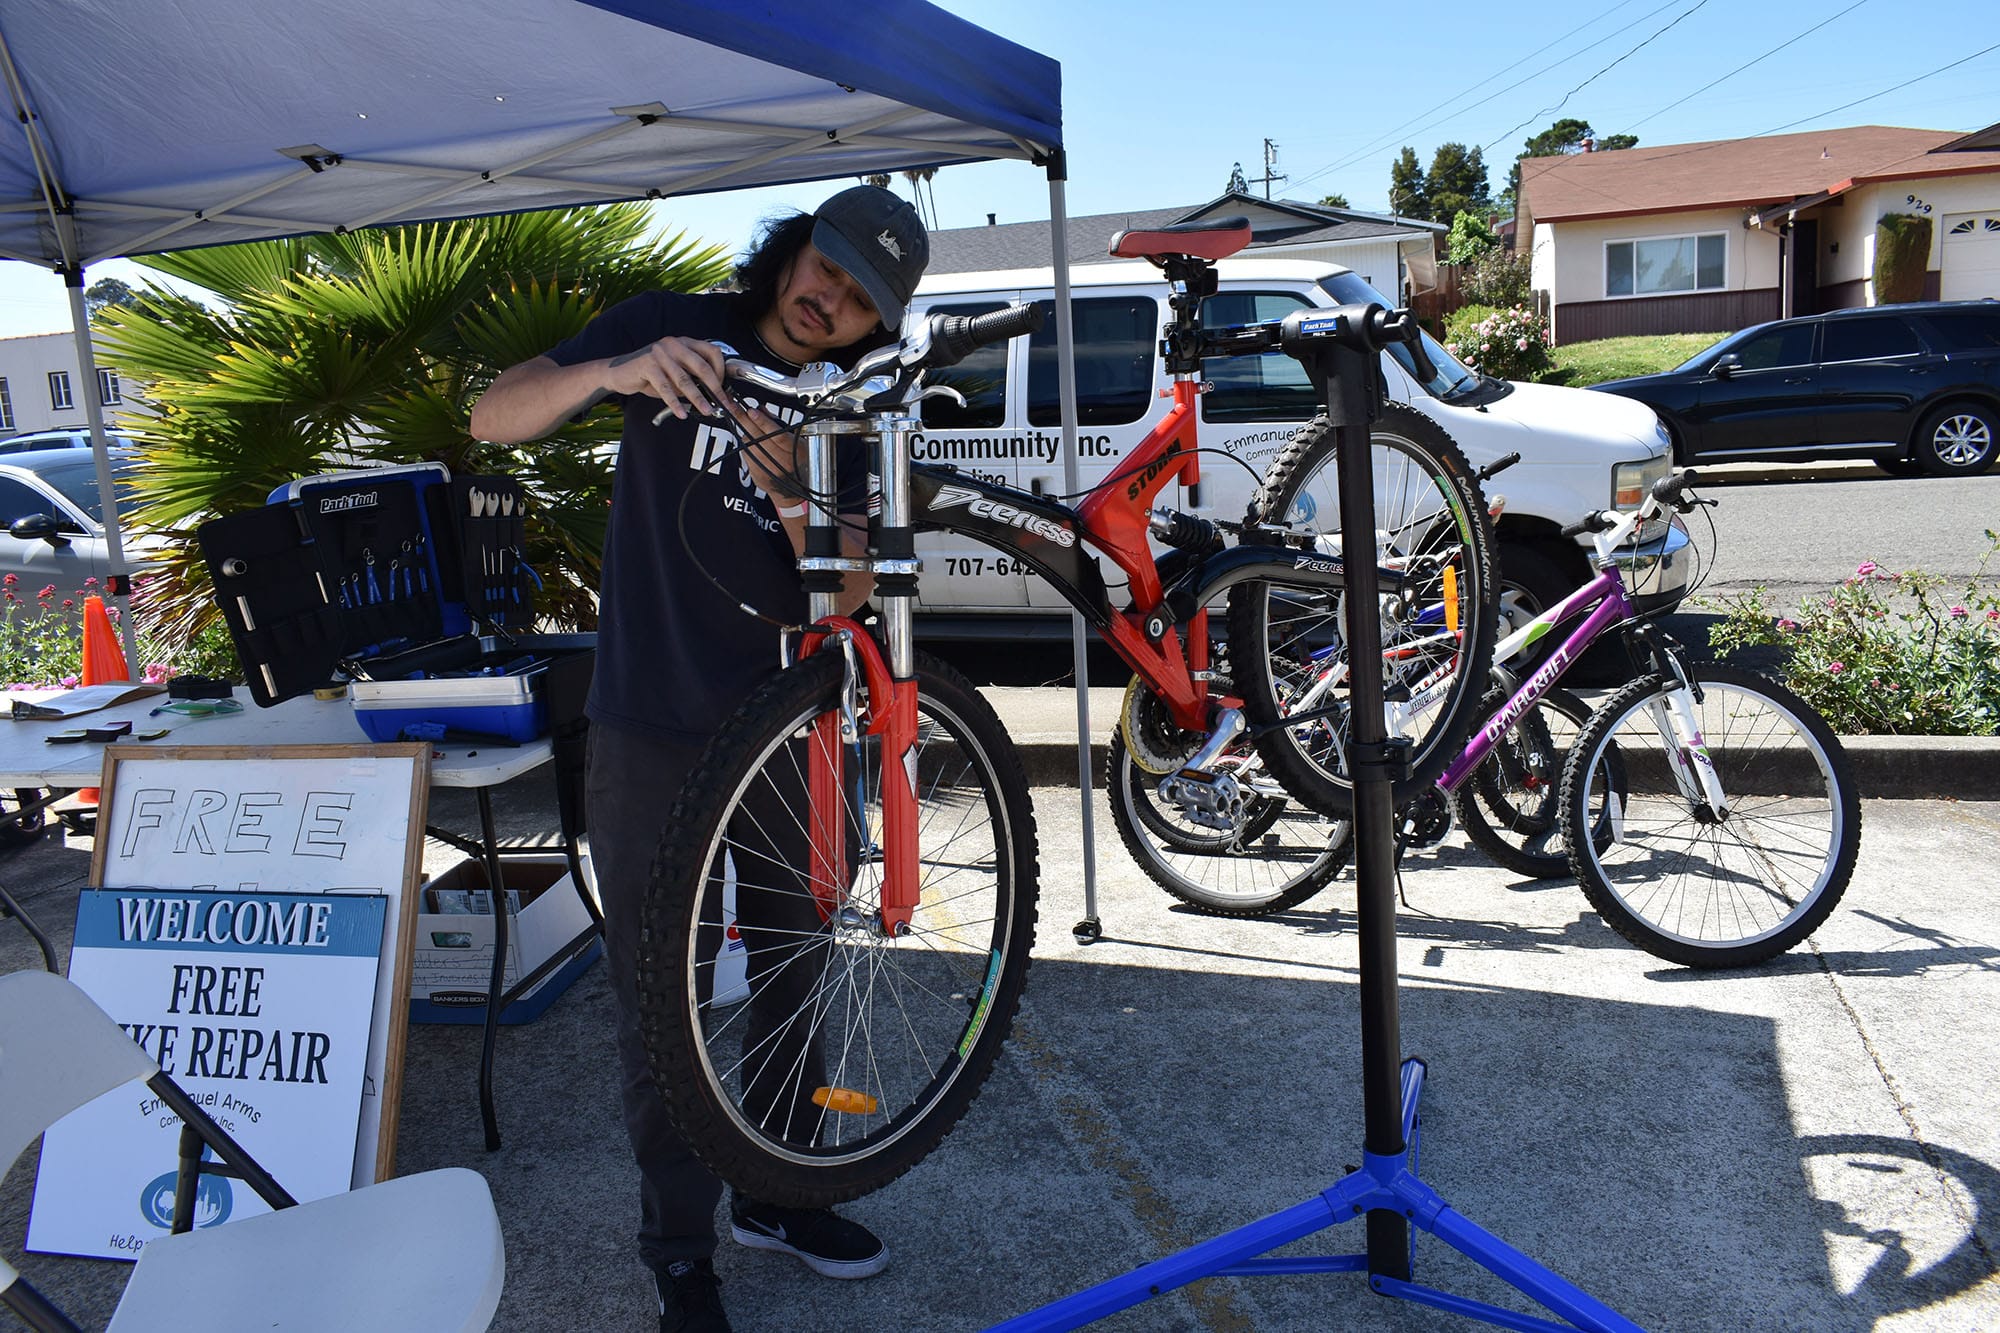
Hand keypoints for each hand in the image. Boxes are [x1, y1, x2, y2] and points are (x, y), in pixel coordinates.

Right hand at [599, 336, 727, 422]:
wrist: (620, 372)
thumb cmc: (651, 374)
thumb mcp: (675, 374)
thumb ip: (692, 379)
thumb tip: (714, 395)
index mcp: (684, 343)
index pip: (711, 352)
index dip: (721, 371)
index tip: (723, 389)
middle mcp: (674, 344)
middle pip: (702, 366)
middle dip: (714, 388)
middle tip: (722, 403)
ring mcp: (660, 353)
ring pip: (684, 379)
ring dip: (698, 398)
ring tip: (707, 411)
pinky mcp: (647, 365)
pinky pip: (665, 387)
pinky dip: (675, 403)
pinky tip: (682, 413)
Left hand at [723, 397, 803, 497]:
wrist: (794, 491)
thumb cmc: (797, 461)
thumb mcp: (796, 440)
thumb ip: (778, 424)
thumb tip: (761, 410)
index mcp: (796, 450)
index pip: (777, 435)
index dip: (763, 422)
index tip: (751, 411)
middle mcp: (783, 462)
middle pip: (759, 438)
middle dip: (743, 420)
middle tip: (732, 406)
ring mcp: (769, 471)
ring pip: (750, 446)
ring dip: (744, 431)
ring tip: (742, 421)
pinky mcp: (758, 477)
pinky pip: (746, 456)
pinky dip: (745, 445)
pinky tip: (746, 439)